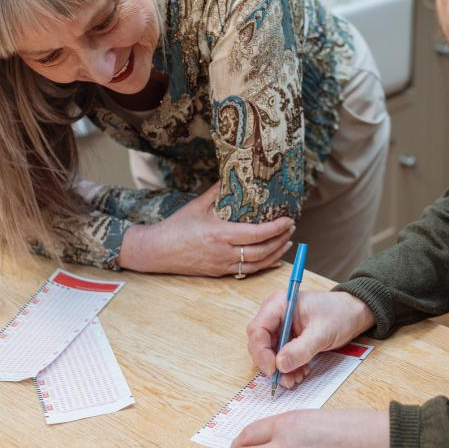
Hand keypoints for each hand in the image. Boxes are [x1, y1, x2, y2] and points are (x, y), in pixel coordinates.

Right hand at [117, 184, 294, 276]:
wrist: (157, 251)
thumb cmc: (176, 227)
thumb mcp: (198, 205)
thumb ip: (218, 191)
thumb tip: (233, 174)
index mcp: (220, 234)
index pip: (256, 234)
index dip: (276, 228)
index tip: (289, 220)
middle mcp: (224, 252)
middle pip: (262, 250)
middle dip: (281, 239)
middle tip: (292, 228)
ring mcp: (222, 265)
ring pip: (258, 263)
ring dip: (276, 253)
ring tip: (287, 242)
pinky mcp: (219, 273)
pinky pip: (248, 271)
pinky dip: (264, 265)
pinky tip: (274, 258)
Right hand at [247, 291, 374, 388]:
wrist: (354, 313)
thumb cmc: (339, 314)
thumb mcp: (322, 332)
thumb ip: (301, 349)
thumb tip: (280, 365)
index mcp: (279, 305)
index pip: (257, 330)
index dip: (261, 352)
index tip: (273, 370)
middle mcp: (275, 315)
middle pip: (260, 344)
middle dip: (271, 364)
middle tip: (285, 380)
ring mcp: (281, 327)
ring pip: (270, 353)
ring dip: (281, 369)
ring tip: (297, 379)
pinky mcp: (288, 338)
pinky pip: (281, 356)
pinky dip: (289, 367)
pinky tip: (301, 373)